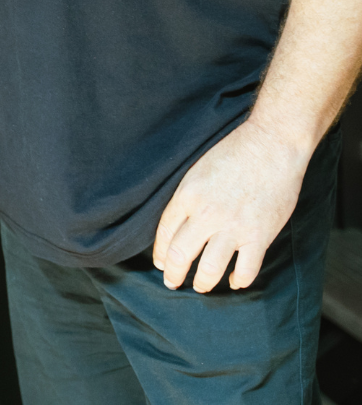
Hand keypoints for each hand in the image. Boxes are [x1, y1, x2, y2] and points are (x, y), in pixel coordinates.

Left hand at [152, 119, 309, 292]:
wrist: (271, 145)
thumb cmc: (234, 152)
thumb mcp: (199, 169)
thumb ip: (188, 197)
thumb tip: (179, 223)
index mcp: (187, 194)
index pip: (165, 232)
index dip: (161, 253)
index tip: (161, 262)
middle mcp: (206, 214)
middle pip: (181, 254)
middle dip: (173, 273)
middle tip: (172, 281)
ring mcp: (233, 227)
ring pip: (210, 270)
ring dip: (203, 283)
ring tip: (200, 286)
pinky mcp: (259, 236)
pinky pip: (245, 271)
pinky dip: (239, 281)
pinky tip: (235, 281)